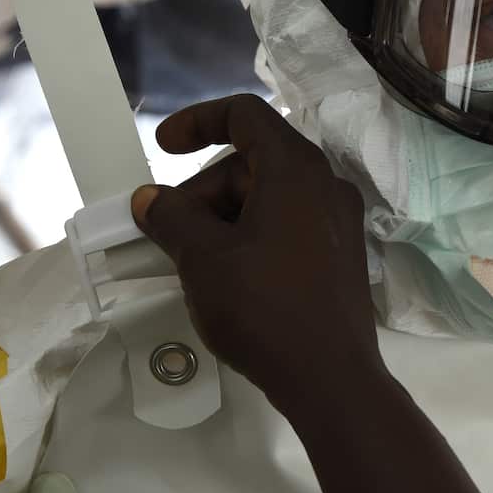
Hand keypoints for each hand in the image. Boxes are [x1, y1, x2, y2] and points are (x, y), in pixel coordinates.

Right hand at [130, 95, 382, 409]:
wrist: (331, 377)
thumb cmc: (264, 307)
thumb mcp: (202, 258)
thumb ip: (172, 217)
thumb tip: (151, 199)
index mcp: (296, 168)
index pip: (245, 115)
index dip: (198, 120)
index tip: (162, 146)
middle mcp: (325, 184)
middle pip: (252, 162)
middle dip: (203, 189)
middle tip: (168, 232)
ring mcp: (338, 221)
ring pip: (268, 197)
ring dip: (223, 217)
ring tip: (192, 261)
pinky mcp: (340, 255)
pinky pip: (288, 225)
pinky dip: (250, 235)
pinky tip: (226, 276)